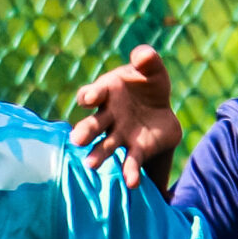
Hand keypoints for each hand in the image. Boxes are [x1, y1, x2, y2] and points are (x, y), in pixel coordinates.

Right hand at [71, 46, 179, 187]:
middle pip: (91, 125)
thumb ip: (147, 60)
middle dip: (84, 132)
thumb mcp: (151, 69)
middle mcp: (107, 117)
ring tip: (92, 165)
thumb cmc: (147, 84)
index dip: (89, 95)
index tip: (88, 99)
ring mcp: (119, 135)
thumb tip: (143, 55)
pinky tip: (132, 183)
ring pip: (104, 146)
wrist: (161, 109)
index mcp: (107, 93)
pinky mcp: (135, 150)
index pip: (91, 94)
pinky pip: (130, 161)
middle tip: (77, 141)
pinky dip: (130, 172)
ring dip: (98, 155)